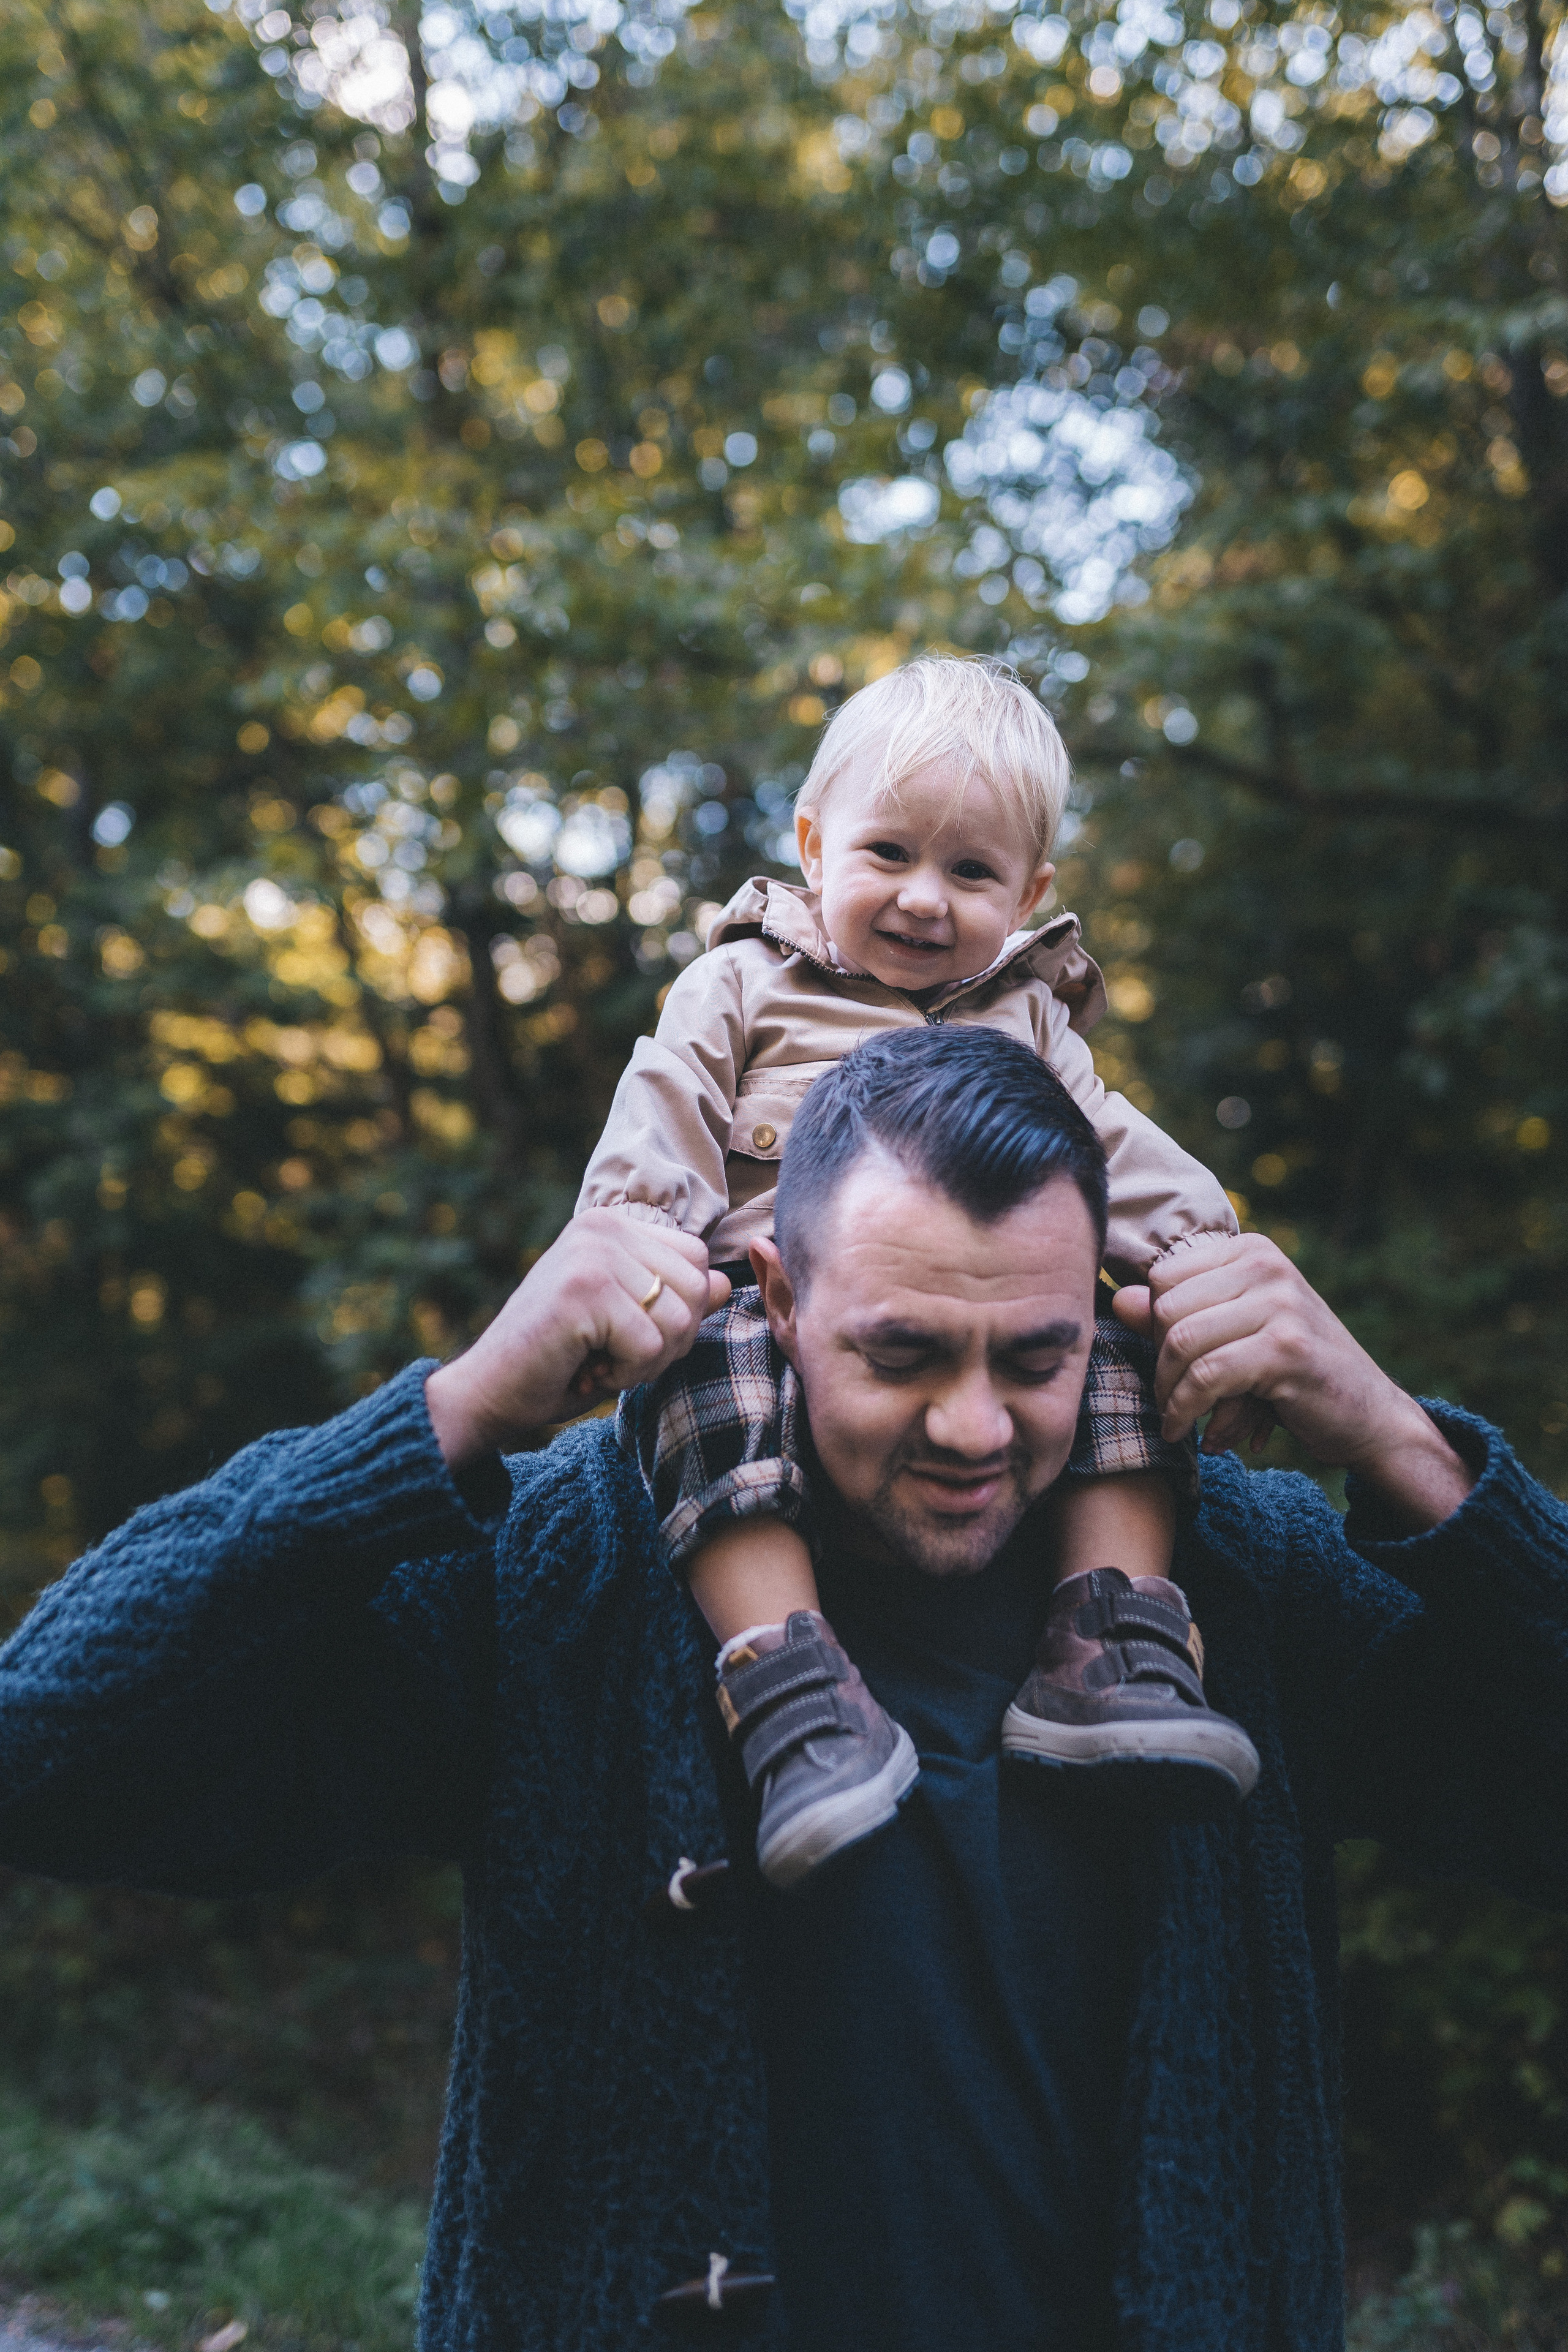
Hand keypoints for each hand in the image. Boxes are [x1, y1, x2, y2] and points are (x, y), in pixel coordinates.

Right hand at [425, 1213, 729, 1467]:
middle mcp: (603, 1227)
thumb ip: (674, 1300)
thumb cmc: (558, 1362)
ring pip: (680, 1319)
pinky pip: (651, 1346)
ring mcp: (592, 1254)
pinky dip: (626, 1373)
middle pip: (697, 1288)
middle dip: (669, 1340)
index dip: (679, 1312)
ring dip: (646, 1360)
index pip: (697, 1259)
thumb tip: (725, 1284)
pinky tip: (585, 1368)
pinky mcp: (585, 1289)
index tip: (626, 1333)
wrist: (489, 1392)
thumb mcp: (626, 1325)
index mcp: (612, 1225)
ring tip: (597, 1359)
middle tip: (614, 1354)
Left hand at [1112, 1234, 1473, 1529]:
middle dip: (1159, 1360)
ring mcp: (1279, 1303)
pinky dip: (1185, 1408)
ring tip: (1174, 1417)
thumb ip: (1180, 1314)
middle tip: (1170, 1397)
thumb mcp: (1235, 1335)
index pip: (1164, 1277)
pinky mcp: (1285, 1347)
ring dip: (1168, 1391)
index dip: (1155, 1326)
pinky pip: (1206, 1376)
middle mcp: (1266, 1265)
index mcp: (1252, 1251)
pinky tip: (1185, 1430)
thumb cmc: (1294, 1374)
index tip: (1170, 1363)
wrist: (1368, 1415)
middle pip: (1166, 1307)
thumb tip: (1119, 1299)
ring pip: (1182, 1341)